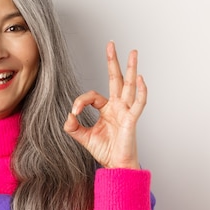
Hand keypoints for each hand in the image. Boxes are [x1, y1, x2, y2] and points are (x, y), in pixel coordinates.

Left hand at [64, 42, 146, 169]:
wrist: (116, 165)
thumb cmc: (105, 151)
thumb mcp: (83, 137)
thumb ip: (73, 126)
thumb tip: (68, 116)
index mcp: (107, 109)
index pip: (92, 96)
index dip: (81, 102)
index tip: (74, 113)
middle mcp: (118, 107)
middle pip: (116, 79)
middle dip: (113, 61)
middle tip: (110, 44)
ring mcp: (126, 111)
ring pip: (129, 85)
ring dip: (131, 68)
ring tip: (133, 52)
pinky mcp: (132, 119)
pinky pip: (139, 103)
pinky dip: (141, 91)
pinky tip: (140, 78)